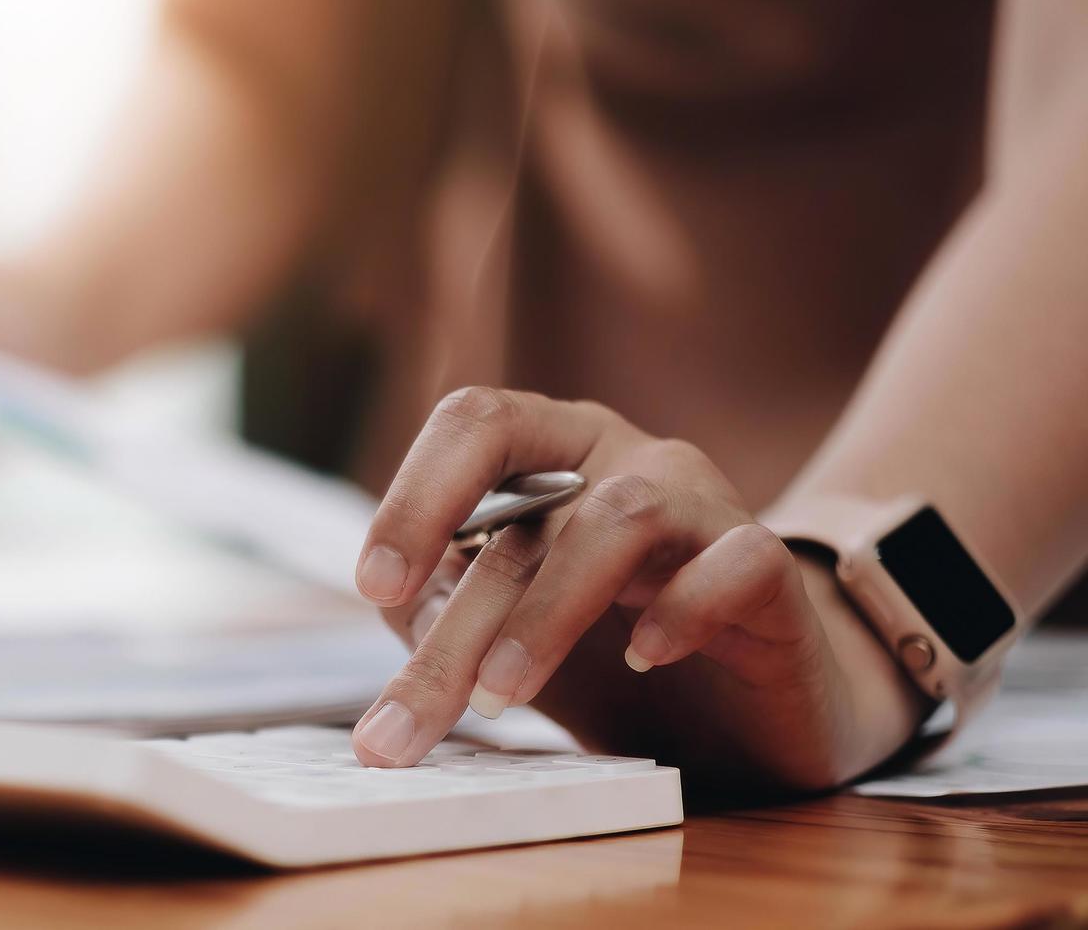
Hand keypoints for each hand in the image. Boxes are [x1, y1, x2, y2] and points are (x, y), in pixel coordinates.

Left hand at [349, 387, 930, 790]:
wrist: (751, 714)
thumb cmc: (610, 659)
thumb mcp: (502, 638)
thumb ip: (442, 611)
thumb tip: (395, 604)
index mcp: (550, 455)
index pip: (475, 423)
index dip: (417, 495)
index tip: (375, 585)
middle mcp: (625, 460)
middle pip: (526, 515)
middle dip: (456, 626)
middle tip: (403, 722)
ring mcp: (704, 505)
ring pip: (619, 520)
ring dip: (546, 613)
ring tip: (501, 694)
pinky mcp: (771, 570)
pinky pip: (736, 561)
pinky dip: (684, 607)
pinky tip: (645, 659)